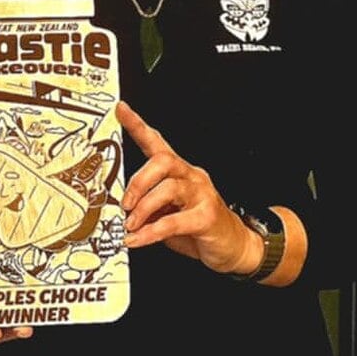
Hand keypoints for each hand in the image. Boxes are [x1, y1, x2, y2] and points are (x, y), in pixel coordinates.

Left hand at [115, 102, 259, 275]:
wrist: (235, 245)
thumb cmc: (198, 227)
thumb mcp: (167, 213)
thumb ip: (148, 206)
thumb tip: (121, 210)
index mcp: (179, 172)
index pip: (156, 142)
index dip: (137, 125)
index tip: (121, 110)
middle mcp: (191, 176)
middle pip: (162, 161)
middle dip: (138, 181)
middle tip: (125, 204)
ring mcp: (202, 194)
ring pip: (168, 187)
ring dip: (143, 208)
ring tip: (131, 226)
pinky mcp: (207, 217)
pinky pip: (174, 221)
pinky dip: (151, 232)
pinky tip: (139, 239)